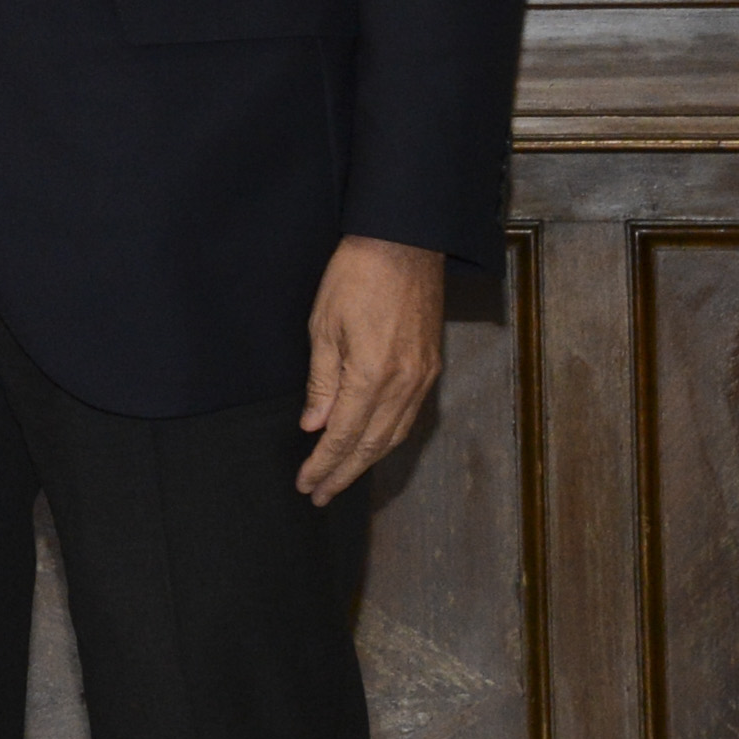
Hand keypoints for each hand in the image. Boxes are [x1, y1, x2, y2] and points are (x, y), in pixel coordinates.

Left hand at [298, 234, 444, 502]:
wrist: (404, 244)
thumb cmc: (356, 277)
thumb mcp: (323, 326)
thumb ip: (322, 382)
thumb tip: (314, 424)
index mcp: (372, 375)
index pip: (344, 436)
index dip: (324, 464)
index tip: (307, 485)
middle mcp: (404, 385)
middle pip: (372, 445)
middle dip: (344, 473)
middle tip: (320, 494)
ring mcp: (423, 378)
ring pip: (395, 435)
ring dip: (367, 461)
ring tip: (341, 478)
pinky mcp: (431, 367)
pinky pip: (409, 416)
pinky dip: (389, 438)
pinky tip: (372, 445)